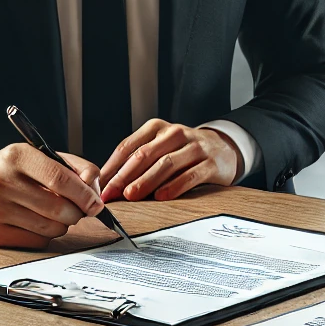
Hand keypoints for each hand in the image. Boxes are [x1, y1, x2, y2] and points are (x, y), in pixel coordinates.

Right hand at [0, 144, 104, 248]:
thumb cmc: (9, 172)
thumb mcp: (36, 157)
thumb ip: (71, 166)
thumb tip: (94, 187)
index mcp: (16, 156)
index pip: (59, 178)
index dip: (84, 194)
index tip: (96, 203)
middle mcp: (2, 181)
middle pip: (58, 207)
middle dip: (77, 212)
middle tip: (78, 210)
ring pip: (50, 227)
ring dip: (62, 224)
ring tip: (54, 215)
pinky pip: (36, 241)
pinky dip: (45, 235)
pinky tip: (35, 223)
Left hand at [97, 119, 241, 201]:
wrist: (224, 149)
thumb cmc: (183, 152)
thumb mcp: (160, 148)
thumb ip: (138, 162)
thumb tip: (108, 185)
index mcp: (157, 128)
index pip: (129, 146)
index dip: (112, 167)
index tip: (99, 186)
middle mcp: (175, 134)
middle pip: (144, 155)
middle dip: (124, 176)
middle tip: (111, 193)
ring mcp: (195, 147)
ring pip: (166, 163)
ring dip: (146, 181)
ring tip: (131, 196)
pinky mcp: (211, 163)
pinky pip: (190, 175)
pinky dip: (174, 186)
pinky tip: (162, 196)